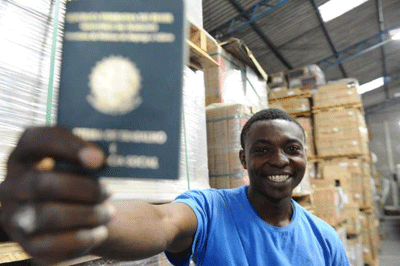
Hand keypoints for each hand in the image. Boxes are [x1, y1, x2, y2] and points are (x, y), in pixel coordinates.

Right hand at [0, 127, 113, 264]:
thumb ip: (89, 155)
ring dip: (86, 214)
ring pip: (48, 215)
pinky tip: (100, 231)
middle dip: (83, 188)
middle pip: (42, 183)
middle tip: (109, 191)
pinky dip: (82, 238)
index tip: (100, 159)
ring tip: (108, 213)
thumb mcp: (80, 162)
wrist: (74, 214)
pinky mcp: (26, 243)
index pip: (35, 140)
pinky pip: (52, 244)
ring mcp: (14, 216)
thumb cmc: (78, 179)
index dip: (68, 147)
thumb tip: (100, 161)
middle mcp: (12, 185)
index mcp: (26, 156)